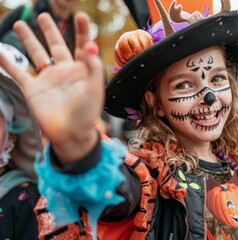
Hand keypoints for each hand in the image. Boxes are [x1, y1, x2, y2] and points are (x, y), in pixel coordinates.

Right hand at [0, 12, 103, 161]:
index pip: (82, 45)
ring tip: (19, 24)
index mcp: (82, 70)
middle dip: (50, 30)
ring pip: (36, 54)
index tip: (79, 16)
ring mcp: (48, 79)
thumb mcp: (94, 88)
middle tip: (44, 15)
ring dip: (29, 39)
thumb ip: (93, 66)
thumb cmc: (86, 113)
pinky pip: (18, 72)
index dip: (81, 31)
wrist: (70, 134)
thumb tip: (90, 44)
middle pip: (56, 45)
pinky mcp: (33, 89)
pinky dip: (7, 62)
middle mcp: (64, 71)